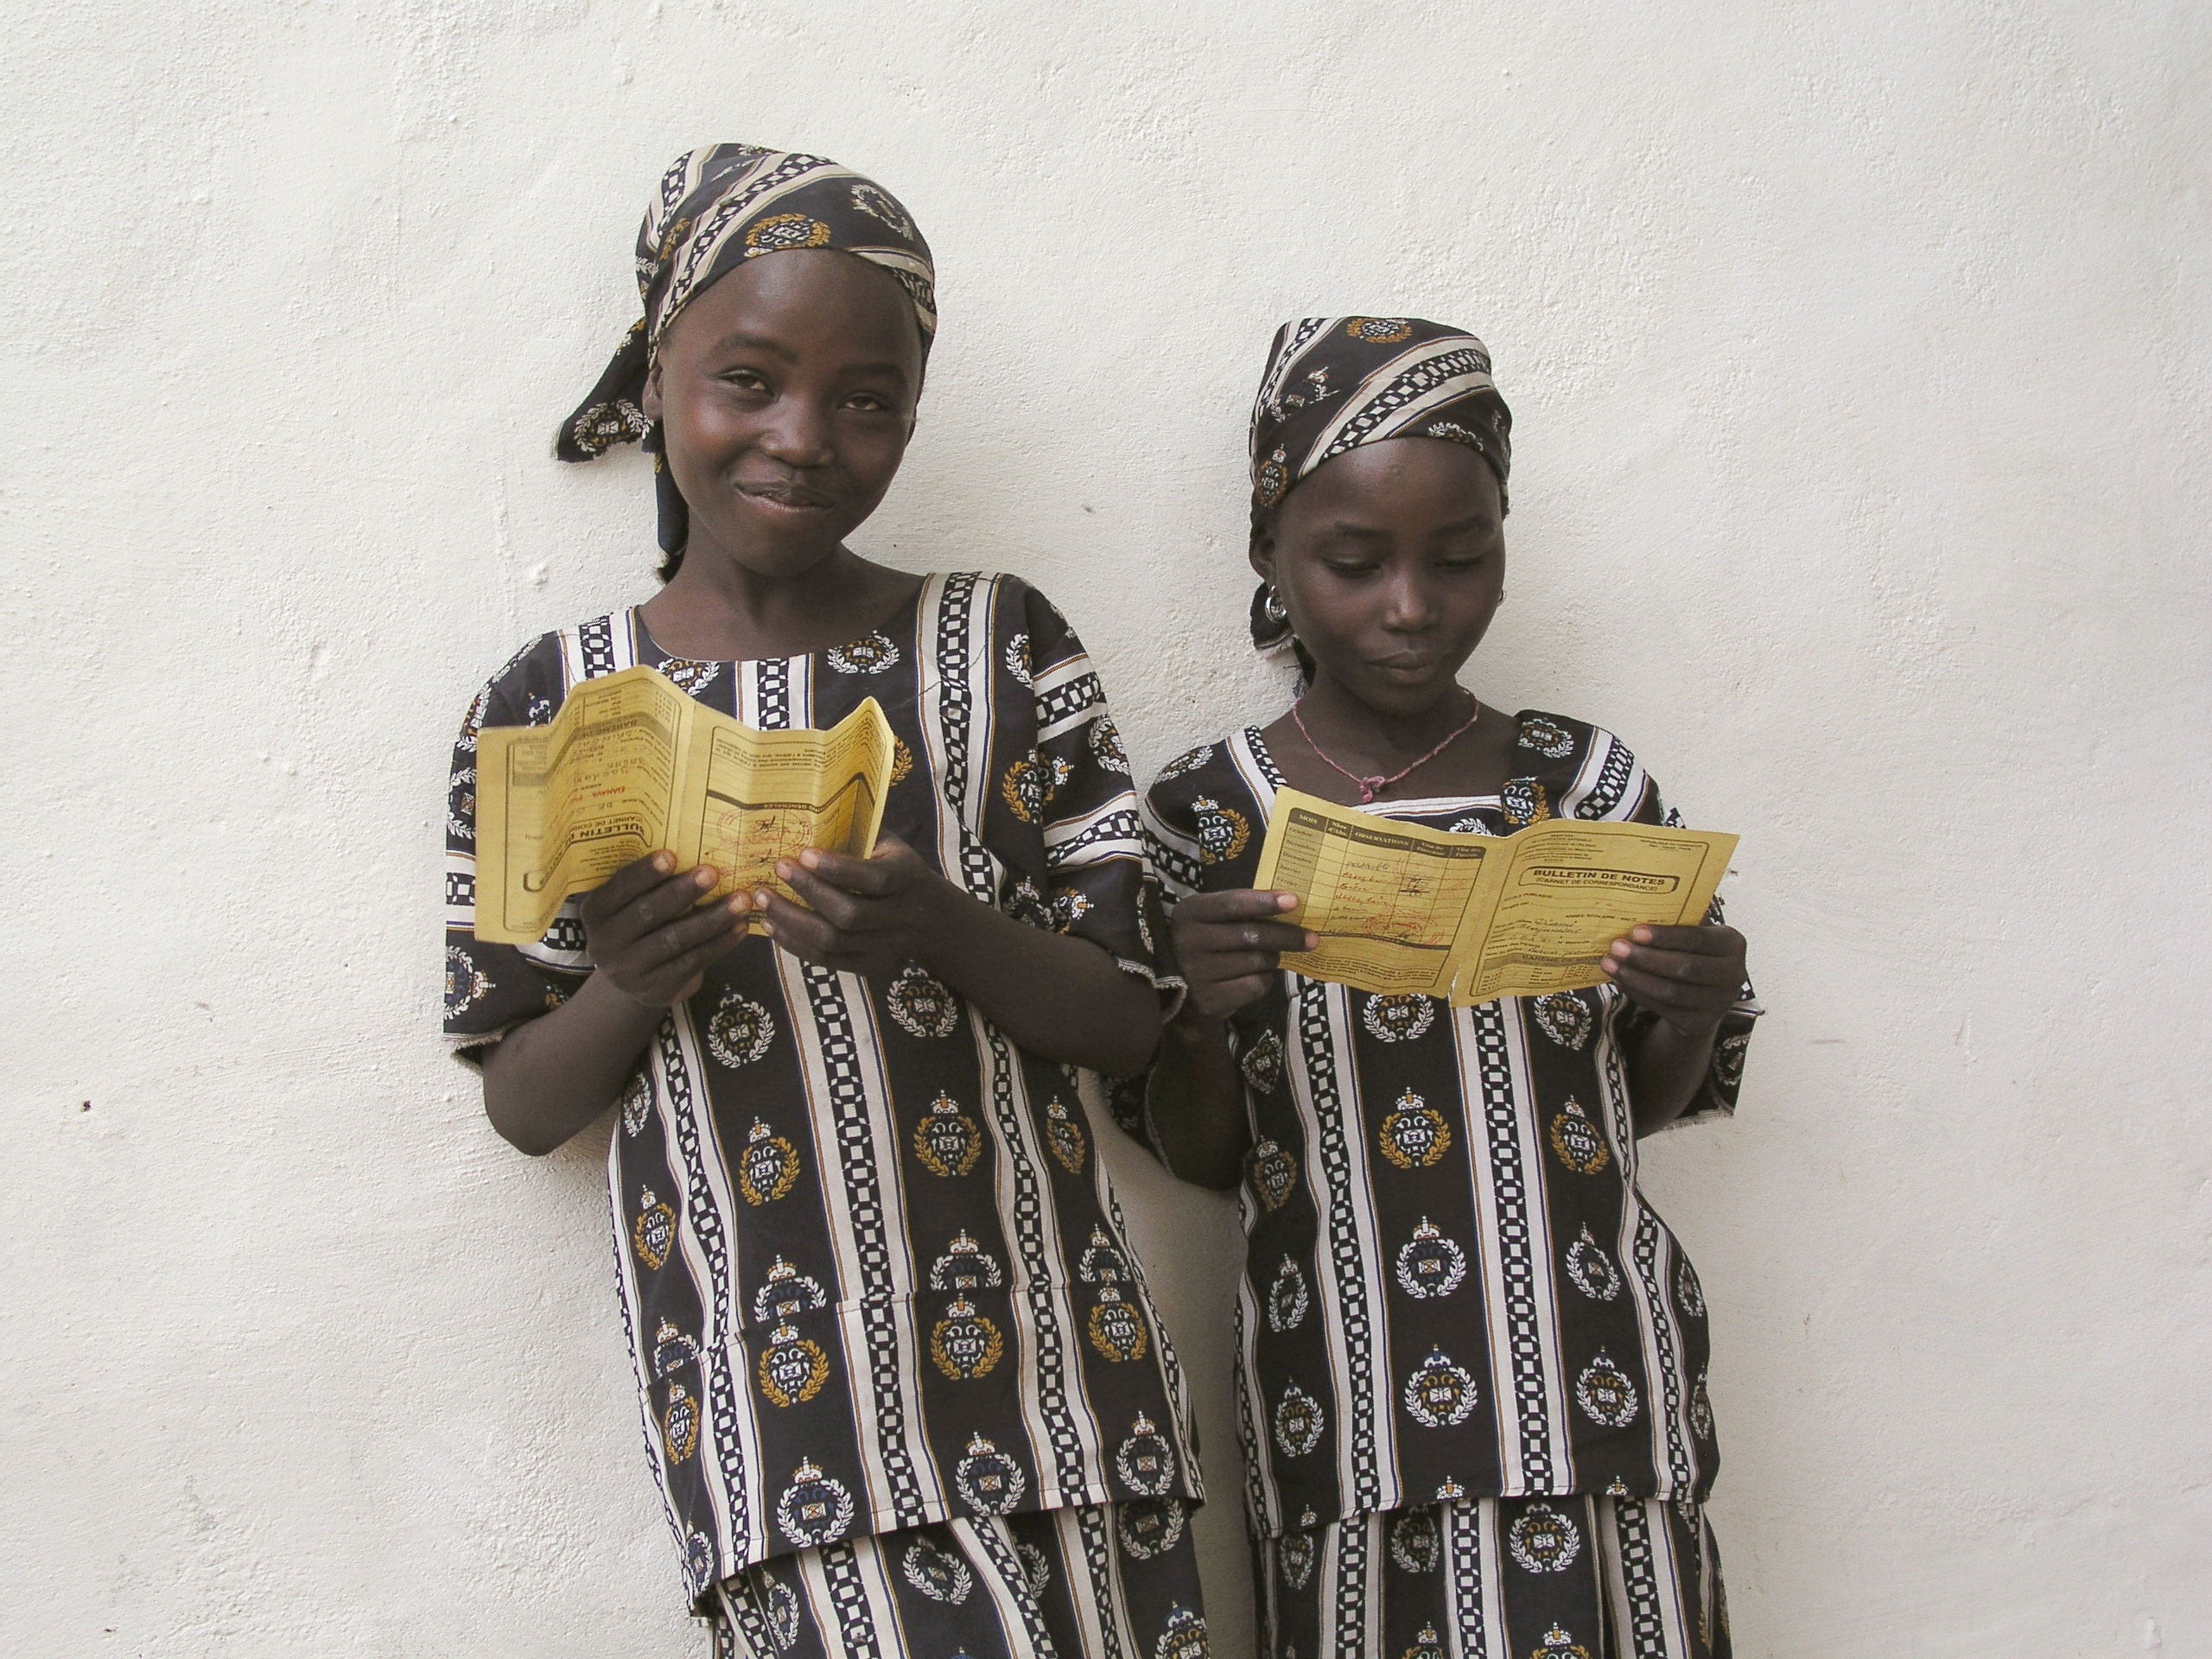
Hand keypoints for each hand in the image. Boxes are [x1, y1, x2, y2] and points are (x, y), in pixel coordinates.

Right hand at [578, 852, 751, 1008]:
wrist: (636, 978)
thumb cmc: (640, 925)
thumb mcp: (630, 904)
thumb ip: (649, 883)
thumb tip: (694, 847)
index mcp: (596, 912)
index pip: (618, 888)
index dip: (644, 873)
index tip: (671, 855)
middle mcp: (605, 943)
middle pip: (648, 914)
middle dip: (683, 892)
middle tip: (713, 873)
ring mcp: (629, 971)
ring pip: (675, 940)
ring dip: (712, 918)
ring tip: (741, 900)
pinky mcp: (655, 990)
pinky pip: (692, 962)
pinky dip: (720, 943)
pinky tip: (740, 927)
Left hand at [755, 833, 956, 979]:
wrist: (932, 917)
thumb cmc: (896, 867)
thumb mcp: (889, 844)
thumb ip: (858, 832)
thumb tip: (806, 810)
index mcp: (908, 877)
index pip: (874, 877)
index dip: (837, 869)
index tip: (802, 853)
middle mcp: (901, 916)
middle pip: (849, 914)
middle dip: (808, 892)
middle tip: (776, 870)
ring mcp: (887, 946)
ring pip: (833, 941)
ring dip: (792, 921)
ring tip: (763, 900)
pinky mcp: (871, 966)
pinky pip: (827, 960)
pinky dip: (795, 944)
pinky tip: (773, 925)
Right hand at [1169, 888, 1314, 1019]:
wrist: (1176, 984)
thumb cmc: (1205, 940)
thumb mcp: (1211, 917)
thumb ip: (1240, 909)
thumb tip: (1291, 905)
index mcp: (1191, 913)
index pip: (1232, 904)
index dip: (1264, 902)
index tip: (1294, 901)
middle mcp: (1190, 941)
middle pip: (1250, 935)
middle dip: (1286, 936)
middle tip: (1312, 938)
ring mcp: (1198, 973)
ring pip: (1256, 961)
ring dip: (1273, 958)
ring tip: (1274, 955)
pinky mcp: (1209, 1000)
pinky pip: (1254, 986)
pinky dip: (1265, 979)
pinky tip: (1259, 974)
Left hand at [1601, 923, 1747, 1036]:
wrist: (1705, 997)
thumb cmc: (1696, 954)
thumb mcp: (1697, 935)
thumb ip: (1681, 920)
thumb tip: (1642, 902)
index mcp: (1733, 944)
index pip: (1697, 939)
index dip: (1666, 936)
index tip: (1636, 931)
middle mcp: (1733, 975)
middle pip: (1684, 967)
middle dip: (1646, 958)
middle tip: (1616, 947)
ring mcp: (1718, 1003)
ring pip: (1670, 991)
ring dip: (1635, 977)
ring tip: (1609, 963)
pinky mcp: (1699, 1023)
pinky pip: (1662, 1007)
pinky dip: (1637, 993)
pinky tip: (1620, 980)